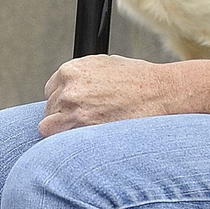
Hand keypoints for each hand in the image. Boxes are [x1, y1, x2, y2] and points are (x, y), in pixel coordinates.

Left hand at [40, 54, 180, 135]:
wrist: (160, 92)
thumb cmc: (137, 79)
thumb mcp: (103, 65)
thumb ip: (81, 76)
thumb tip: (68, 87)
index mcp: (71, 70)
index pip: (51, 91)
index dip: (62, 100)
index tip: (74, 107)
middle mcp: (68, 90)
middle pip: (49, 109)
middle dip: (62, 115)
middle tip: (85, 120)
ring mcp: (74, 111)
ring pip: (48, 127)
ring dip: (63, 130)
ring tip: (85, 131)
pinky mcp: (84, 130)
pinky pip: (61, 142)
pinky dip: (69, 144)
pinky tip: (86, 140)